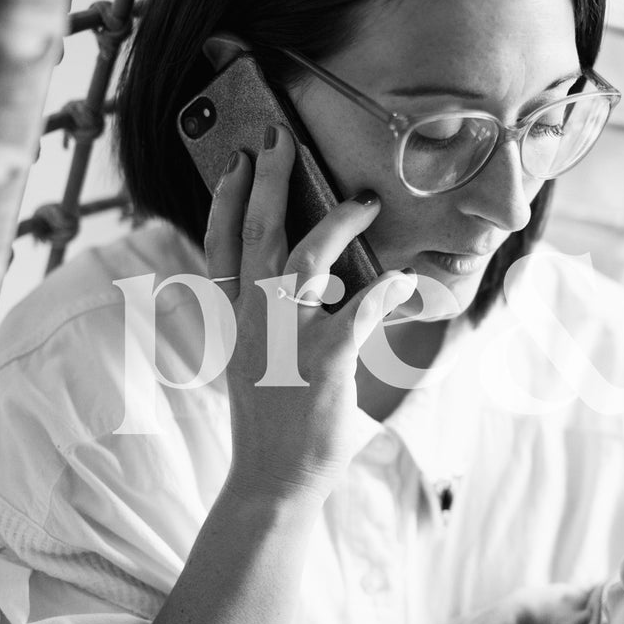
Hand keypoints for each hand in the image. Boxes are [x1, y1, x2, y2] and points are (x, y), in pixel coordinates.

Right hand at [204, 124, 412, 496]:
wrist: (273, 484)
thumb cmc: (276, 423)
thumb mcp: (260, 364)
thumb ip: (276, 321)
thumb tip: (319, 283)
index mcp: (236, 323)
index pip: (219, 248)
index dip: (227, 200)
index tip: (235, 161)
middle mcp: (253, 325)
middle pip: (255, 237)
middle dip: (268, 183)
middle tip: (281, 140)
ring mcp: (286, 343)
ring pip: (303, 262)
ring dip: (335, 225)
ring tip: (365, 202)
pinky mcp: (323, 365)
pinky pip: (359, 312)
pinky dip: (385, 291)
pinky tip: (404, 280)